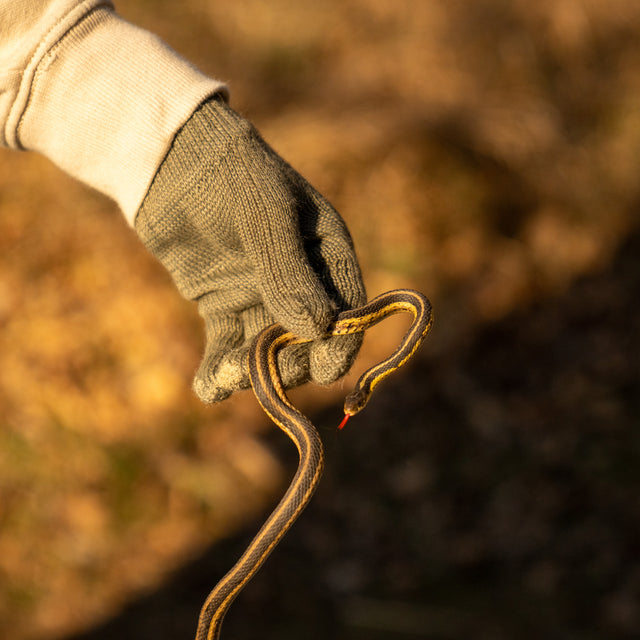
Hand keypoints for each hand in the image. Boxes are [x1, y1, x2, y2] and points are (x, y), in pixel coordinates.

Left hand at [136, 96, 365, 402]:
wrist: (168, 160)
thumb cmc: (229, 176)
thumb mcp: (264, 216)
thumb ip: (288, 273)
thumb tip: (319, 331)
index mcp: (327, 251)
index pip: (346, 307)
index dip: (340, 343)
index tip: (325, 373)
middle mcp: (300, 278)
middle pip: (307, 338)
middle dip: (289, 362)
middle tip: (263, 374)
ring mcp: (259, 294)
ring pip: (266, 347)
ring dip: (250, 369)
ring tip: (224, 376)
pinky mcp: (222, 303)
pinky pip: (227, 343)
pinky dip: (218, 368)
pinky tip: (208, 388)